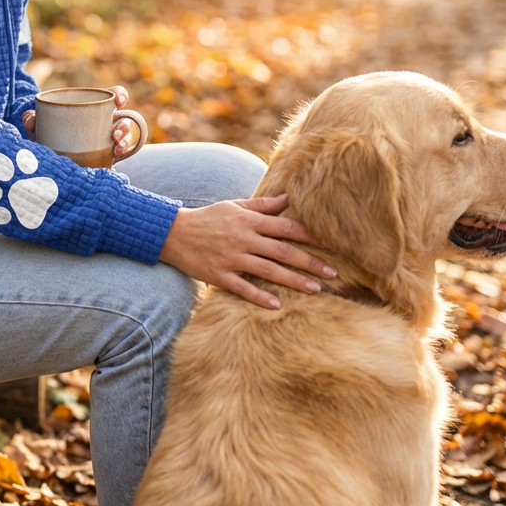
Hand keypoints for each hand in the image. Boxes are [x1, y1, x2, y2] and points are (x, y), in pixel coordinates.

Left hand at [22, 85, 136, 159]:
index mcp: (92, 110)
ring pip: (124, 139)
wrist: (51, 166)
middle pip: (123, 120)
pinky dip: (119, 157)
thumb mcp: (41, 129)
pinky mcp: (107, 161)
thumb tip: (30, 118)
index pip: (112, 97)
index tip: (119, 100)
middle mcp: (103, 125)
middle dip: (124, 127)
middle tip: (114, 134)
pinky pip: (118, 158)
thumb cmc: (48, 138)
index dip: (120, 95)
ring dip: (124, 142)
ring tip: (116, 148)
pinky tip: (114, 158)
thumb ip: (33, 121)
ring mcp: (107, 143)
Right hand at [159, 195, 336, 308]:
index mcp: (248, 221)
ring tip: (315, 290)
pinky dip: (260, 297)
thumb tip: (289, 199)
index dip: (310, 235)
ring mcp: (231, 258)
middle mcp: (243, 239)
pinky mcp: (219, 275)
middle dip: (310, 262)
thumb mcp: (234, 206)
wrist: (173, 233)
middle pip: (283, 251)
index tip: (332, 243)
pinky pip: (243, 288)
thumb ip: (262, 205)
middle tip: (332, 273)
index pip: (286, 227)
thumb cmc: (208, 218)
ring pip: (268, 271)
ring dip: (293, 281)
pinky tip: (277, 305)